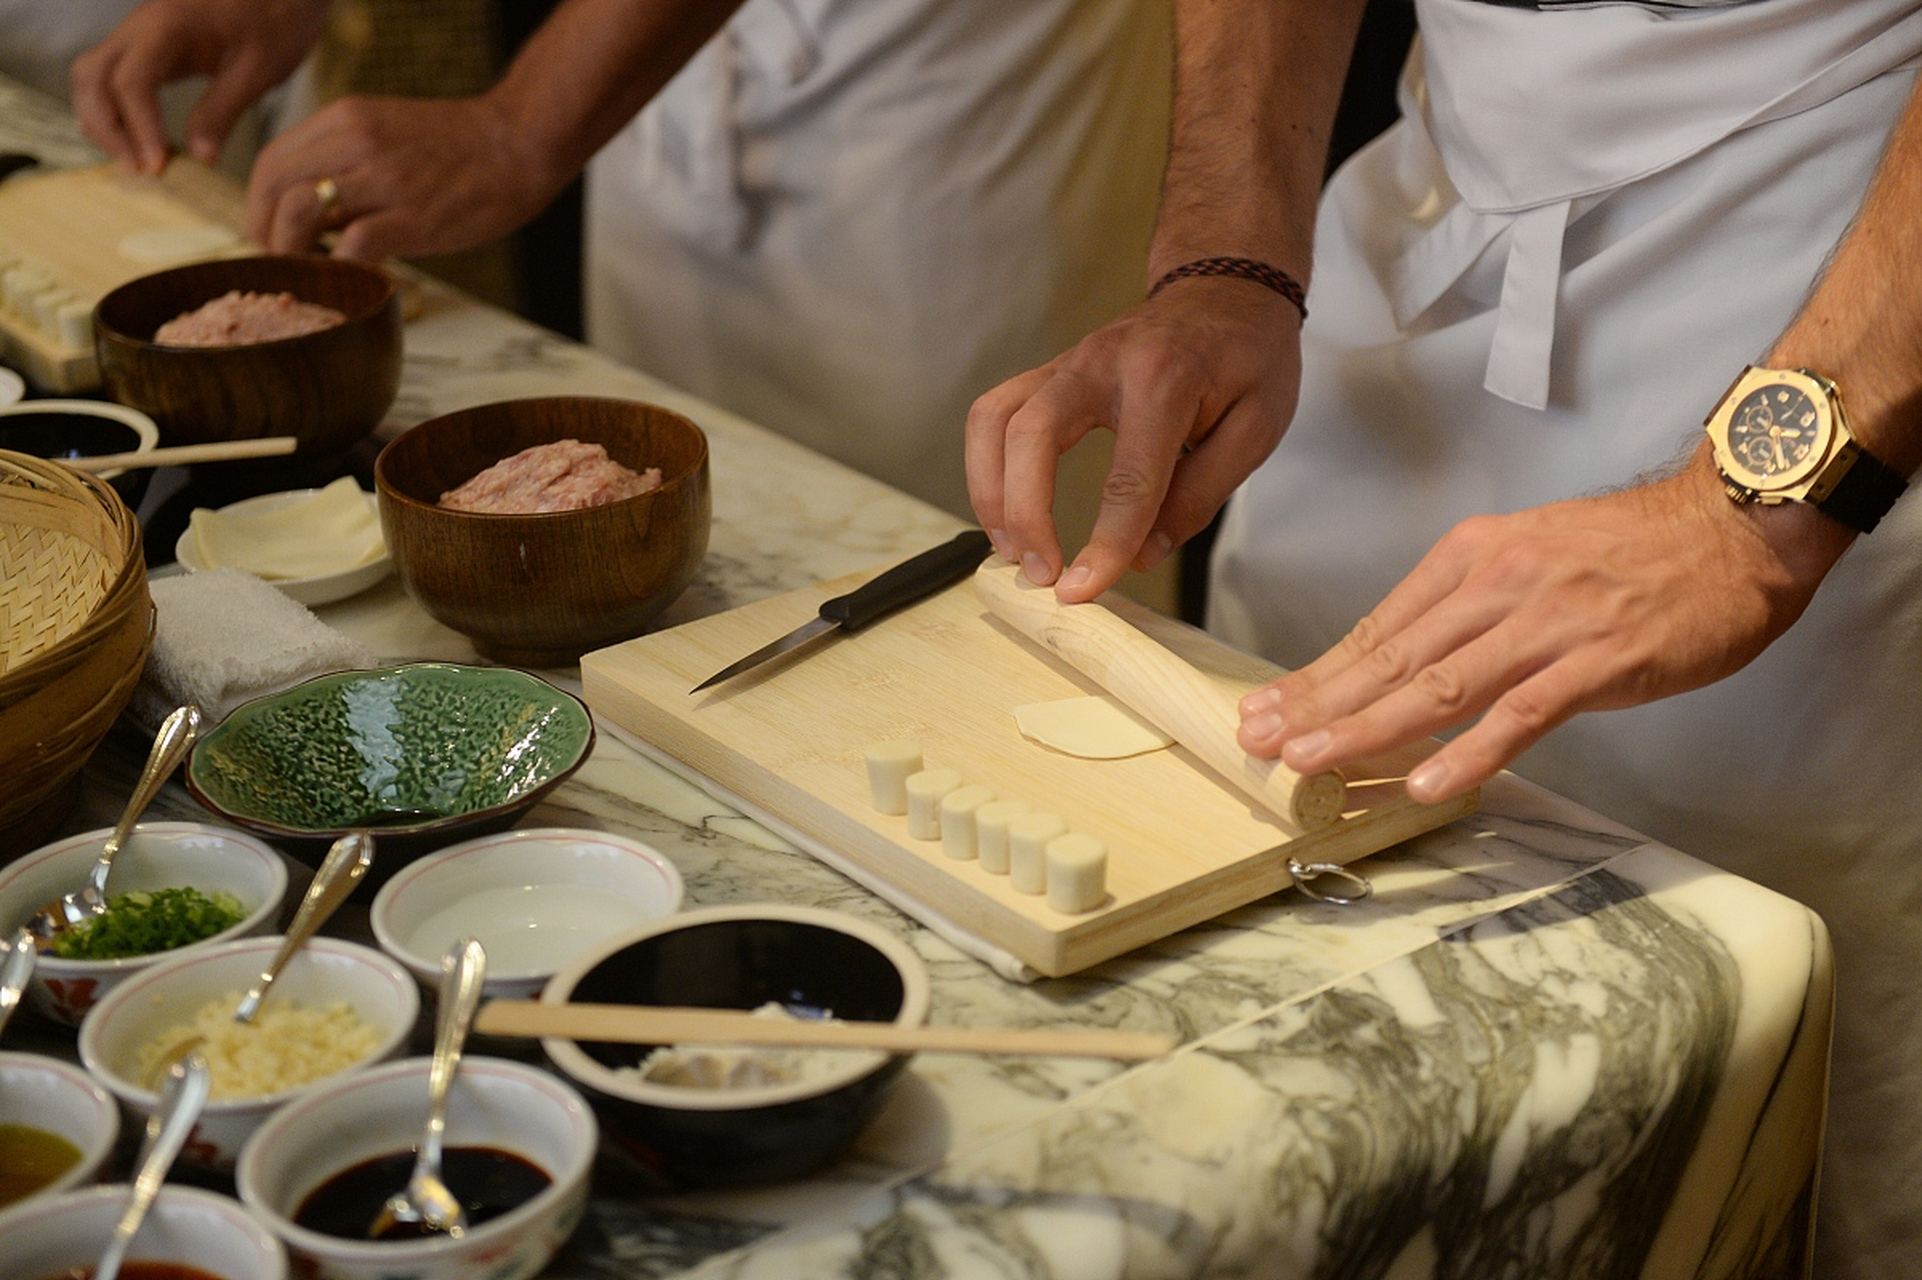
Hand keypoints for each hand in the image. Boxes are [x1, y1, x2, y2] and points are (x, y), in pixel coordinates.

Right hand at [71, 0, 328, 174]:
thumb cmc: (278, 16)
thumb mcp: (260, 68)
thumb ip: (224, 110)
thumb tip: (200, 158)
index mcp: (167, 25)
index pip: (130, 82)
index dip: (139, 128)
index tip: (158, 166)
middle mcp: (141, 26)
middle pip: (93, 77)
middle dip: (108, 127)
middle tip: (140, 170)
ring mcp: (140, 33)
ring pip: (93, 75)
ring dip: (104, 120)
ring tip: (137, 161)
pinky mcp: (149, 45)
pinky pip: (113, 76)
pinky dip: (115, 109)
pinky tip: (140, 140)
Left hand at [244, 94, 560, 259]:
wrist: (520, 144)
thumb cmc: (460, 149)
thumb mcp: (388, 134)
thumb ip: (346, 163)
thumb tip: (312, 213)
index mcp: (345, 119)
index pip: (270, 161)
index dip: (259, 205)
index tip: (271, 233)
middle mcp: (355, 141)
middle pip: (273, 187)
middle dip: (265, 231)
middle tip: (281, 260)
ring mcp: (384, 178)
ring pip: (300, 213)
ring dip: (292, 251)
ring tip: (310, 270)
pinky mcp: (413, 216)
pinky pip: (351, 248)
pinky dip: (341, 270)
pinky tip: (354, 279)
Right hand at [965, 277, 1302, 602]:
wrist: (1227, 288)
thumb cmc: (1249, 357)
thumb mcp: (1256, 428)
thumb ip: (1200, 494)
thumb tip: (1141, 556)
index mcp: (1164, 378)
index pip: (1128, 475)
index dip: (1105, 541)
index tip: (1084, 590)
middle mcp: (1102, 363)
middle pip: (1033, 434)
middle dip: (1025, 513)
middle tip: (1041, 574)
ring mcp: (1067, 363)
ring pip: (995, 419)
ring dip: (989, 490)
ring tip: (1010, 550)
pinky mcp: (1049, 374)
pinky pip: (994, 414)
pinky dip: (987, 466)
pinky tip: (1004, 511)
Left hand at [1236, 449, 1854, 802]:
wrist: (1734, 523)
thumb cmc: (1636, 548)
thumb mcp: (1532, 555)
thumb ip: (1472, 605)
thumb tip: (1410, 661)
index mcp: (1472, 556)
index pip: (1378, 627)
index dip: (1317, 674)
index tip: (1267, 709)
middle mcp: (1496, 583)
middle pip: (1390, 657)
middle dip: (1318, 703)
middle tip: (1261, 741)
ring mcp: (1545, 622)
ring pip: (1437, 685)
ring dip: (1366, 729)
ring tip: (1312, 764)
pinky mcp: (1597, 660)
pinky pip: (1520, 713)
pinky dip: (1468, 752)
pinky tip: (1423, 784)